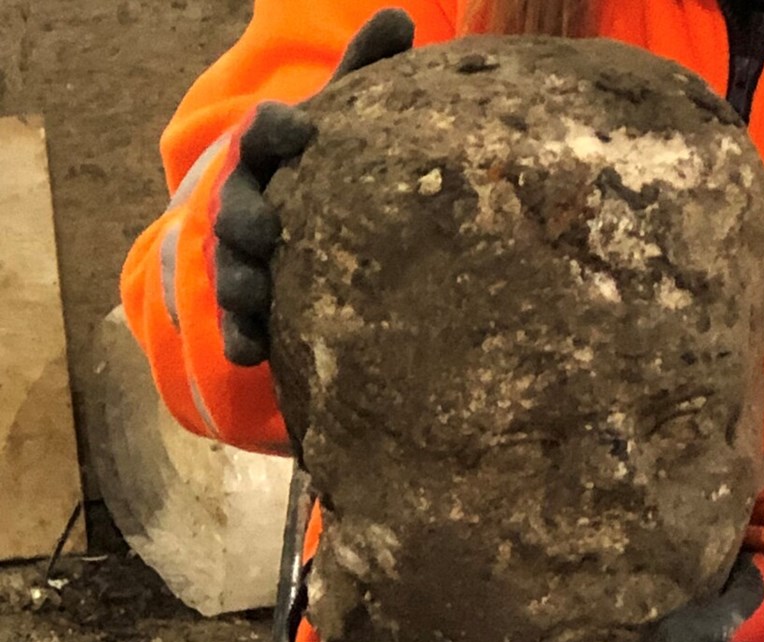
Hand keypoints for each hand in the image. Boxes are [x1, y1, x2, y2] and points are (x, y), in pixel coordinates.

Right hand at [211, 8, 414, 365]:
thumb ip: (363, 74)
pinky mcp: (250, 311)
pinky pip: (238, 326)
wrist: (297, 232)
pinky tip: (252, 355)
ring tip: (254, 298)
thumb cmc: (327, 171)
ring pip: (232, 271)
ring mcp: (242, 261)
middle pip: (235, 209)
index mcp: (268, 155)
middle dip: (245, 219)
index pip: (263, 133)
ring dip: (239, 284)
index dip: (277, 130)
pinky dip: (241, 338)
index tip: (303, 130)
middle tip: (269, 230)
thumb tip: (400, 19)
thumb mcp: (347, 123)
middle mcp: (246, 205)